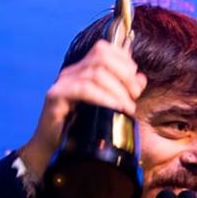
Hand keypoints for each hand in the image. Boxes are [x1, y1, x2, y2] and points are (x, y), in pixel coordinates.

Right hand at [20, 40, 146, 177]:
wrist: (55, 149)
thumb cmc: (84, 129)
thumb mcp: (111, 107)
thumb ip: (125, 90)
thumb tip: (141, 78)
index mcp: (85, 70)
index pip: (104, 48)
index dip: (125, 62)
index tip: (136, 86)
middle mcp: (73, 72)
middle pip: (102, 56)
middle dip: (125, 76)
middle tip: (134, 97)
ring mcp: (63, 82)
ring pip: (95, 73)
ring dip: (118, 91)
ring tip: (126, 109)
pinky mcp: (56, 96)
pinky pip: (83, 88)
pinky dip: (103, 97)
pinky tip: (113, 109)